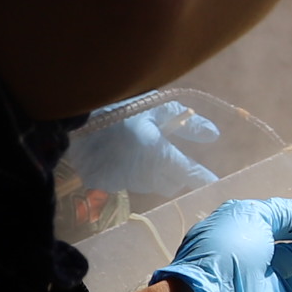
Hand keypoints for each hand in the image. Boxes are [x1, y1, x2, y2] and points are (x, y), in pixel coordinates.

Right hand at [65, 99, 221, 202]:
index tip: (212, 182)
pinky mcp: (104, 183)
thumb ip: (189, 125)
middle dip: (173, 173)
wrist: (78, 114)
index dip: (202, 178)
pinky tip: (120, 155)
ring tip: (139, 149)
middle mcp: (143, 174)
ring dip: (150, 172)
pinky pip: (126, 183)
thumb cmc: (124, 107)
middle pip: (169, 184)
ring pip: (148, 184)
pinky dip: (128, 172)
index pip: (189, 174)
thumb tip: (214, 135)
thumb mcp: (158, 108)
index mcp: (159, 155)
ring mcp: (122, 181)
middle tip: (167, 154)